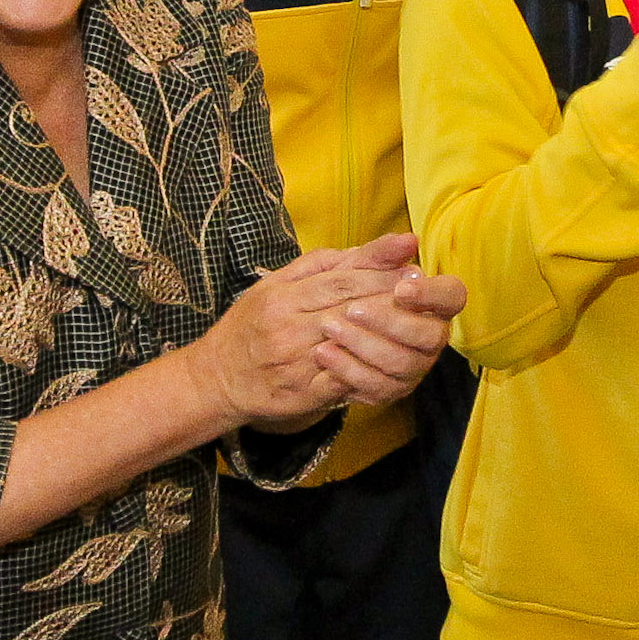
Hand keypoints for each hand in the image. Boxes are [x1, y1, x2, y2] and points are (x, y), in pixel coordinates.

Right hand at [188, 248, 416, 425]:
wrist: (215, 377)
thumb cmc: (251, 325)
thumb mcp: (275, 284)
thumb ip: (321, 264)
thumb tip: (368, 246)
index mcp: (280, 296)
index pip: (339, 280)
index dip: (377, 272)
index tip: (410, 264)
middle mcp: (286, 328)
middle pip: (348, 307)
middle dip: (389, 296)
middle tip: (423, 287)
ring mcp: (294, 363)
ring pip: (350, 343)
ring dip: (386, 331)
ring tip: (415, 319)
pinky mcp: (300, 394)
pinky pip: (341, 381)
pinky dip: (367, 369)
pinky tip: (391, 360)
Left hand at [309, 232, 467, 406]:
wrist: (318, 339)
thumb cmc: (347, 296)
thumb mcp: (357, 270)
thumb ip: (380, 254)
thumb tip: (409, 239)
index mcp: (432, 303)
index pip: (453, 296)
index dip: (432, 294)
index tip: (400, 288)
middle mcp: (431, 338)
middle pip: (430, 336)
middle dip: (390, 322)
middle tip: (352, 310)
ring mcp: (414, 368)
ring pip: (402, 363)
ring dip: (363, 344)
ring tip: (329, 327)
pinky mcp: (391, 390)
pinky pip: (377, 386)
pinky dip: (348, 369)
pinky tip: (324, 352)